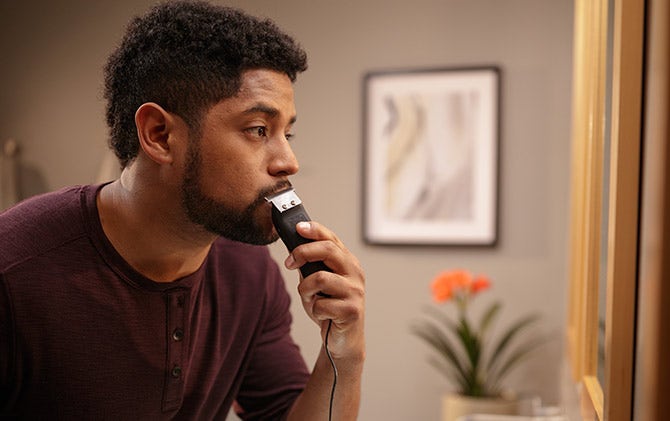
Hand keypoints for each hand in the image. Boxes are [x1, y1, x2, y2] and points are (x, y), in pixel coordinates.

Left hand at [284, 221, 364, 360]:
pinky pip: (321, 304)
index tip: (298, 228)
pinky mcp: (352, 310)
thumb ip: (309, 265)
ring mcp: (355, 291)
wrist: (343, 340)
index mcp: (347, 262)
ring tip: (310, 298)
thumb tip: (292, 246)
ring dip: (306, 290)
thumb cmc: (329, 308)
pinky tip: (321, 315)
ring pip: (320, 278)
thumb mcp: (316, 283)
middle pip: (328, 250)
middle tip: (289, 263)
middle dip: (303, 253)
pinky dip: (314, 310)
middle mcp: (355, 273)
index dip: (315, 230)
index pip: (331, 238)